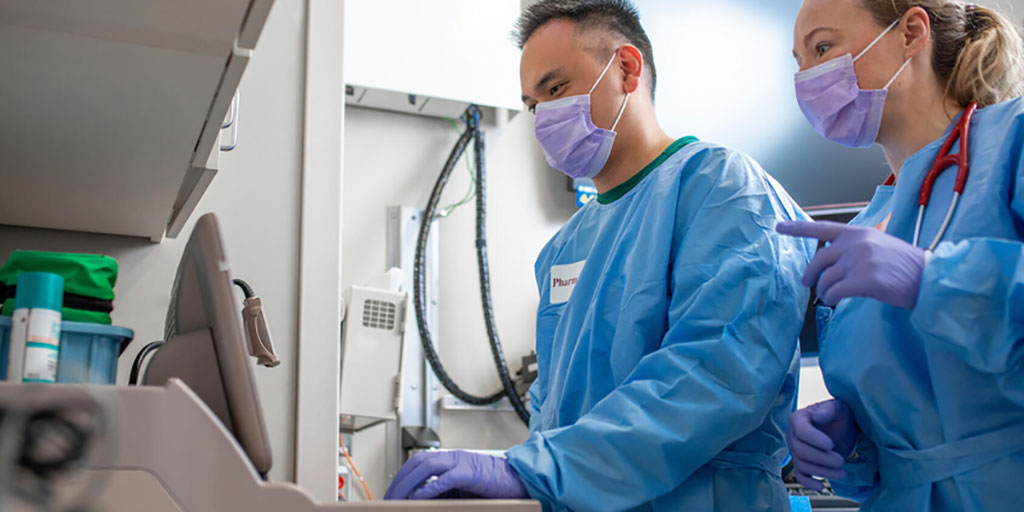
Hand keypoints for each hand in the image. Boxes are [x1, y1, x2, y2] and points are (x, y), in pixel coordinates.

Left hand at [383, 450, 528, 500]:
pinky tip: (420, 496)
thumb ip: (443, 492)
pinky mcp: (472, 473)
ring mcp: (463, 463)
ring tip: (400, 498)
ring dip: (410, 483)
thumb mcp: (463, 491)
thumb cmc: (495, 487)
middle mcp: (454, 458)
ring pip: (428, 466)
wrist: (521, 481)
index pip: (418, 463)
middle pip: (418, 462)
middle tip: (389, 498)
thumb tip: (420, 500)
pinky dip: (431, 487)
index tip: (391, 493)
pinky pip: (447, 478)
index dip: (401, 477)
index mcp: (451, 460)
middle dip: (400, 480)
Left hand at [776, 221, 925, 308]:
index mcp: (859, 233)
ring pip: (825, 279)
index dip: (798, 228)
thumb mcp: (880, 245)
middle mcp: (857, 244)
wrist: (930, 278)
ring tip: (831, 297)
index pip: (822, 228)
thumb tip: (832, 261)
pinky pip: (834, 292)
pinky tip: (836, 302)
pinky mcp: (864, 281)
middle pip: (818, 259)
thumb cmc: (906, 266)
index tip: (779, 227)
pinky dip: (831, 299)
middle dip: (810, 274)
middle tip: (808, 283)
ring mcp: (860, 261)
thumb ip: (855, 248)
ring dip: (825, 291)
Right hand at [787, 400, 857, 490]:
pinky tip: (822, 486)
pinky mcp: (801, 463)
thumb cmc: (840, 417)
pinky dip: (809, 483)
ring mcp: (795, 450)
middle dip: (822, 459)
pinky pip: (800, 476)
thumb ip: (829, 409)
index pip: (801, 431)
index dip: (814, 440)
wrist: (843, 430)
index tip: (831, 444)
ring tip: (842, 471)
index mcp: (798, 419)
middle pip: (800, 451)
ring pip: (802, 465)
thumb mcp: (838, 408)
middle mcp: (792, 435)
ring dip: (822, 472)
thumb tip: (817, 417)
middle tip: (841, 460)